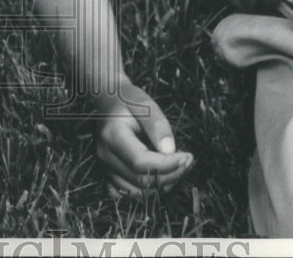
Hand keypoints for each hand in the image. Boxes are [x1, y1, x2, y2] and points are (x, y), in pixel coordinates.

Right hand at [96, 80, 192, 195]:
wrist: (107, 99)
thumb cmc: (127, 98)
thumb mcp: (144, 103)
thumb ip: (157, 124)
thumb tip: (170, 150)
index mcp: (112, 136)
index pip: (141, 162)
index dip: (168, 165)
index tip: (188, 156)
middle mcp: (104, 155)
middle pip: (141, 180)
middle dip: (170, 175)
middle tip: (188, 161)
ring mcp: (103, 167)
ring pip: (136, 192)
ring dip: (162, 185)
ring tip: (177, 168)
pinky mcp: (106, 174)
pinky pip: (126, 194)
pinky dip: (145, 191)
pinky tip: (158, 176)